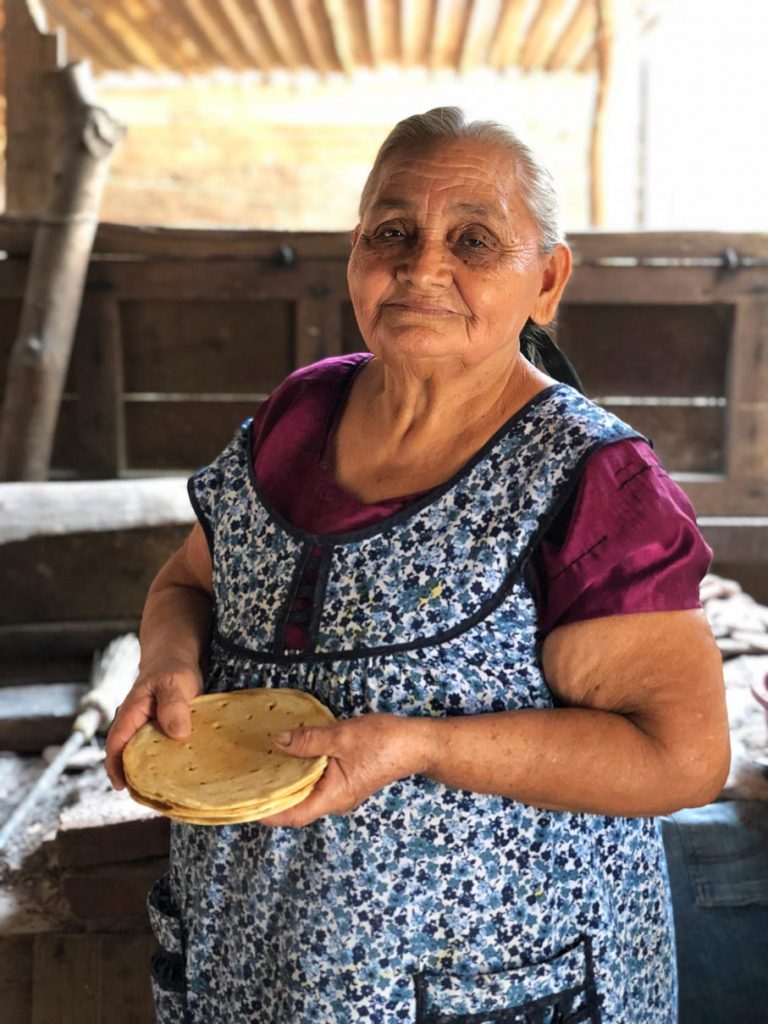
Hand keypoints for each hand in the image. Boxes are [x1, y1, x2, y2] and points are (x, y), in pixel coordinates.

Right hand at [105, 658, 202, 788]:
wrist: (178, 654)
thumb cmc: (173, 666)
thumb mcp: (175, 682)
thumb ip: (174, 705)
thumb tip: (177, 734)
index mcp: (130, 714)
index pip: (115, 746)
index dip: (115, 768)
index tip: (122, 787)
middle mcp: (136, 725)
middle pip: (129, 756)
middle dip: (136, 777)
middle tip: (151, 799)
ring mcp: (149, 727)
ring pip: (146, 754)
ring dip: (153, 771)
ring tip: (169, 791)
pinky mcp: (165, 728)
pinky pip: (162, 748)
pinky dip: (168, 760)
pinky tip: (184, 771)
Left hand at [258, 713, 432, 827]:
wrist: (415, 742)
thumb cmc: (383, 742)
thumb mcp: (343, 736)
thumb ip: (310, 740)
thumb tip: (279, 741)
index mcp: (333, 796)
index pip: (293, 815)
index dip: (267, 812)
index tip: (244, 803)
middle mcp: (335, 800)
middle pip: (296, 807)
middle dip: (271, 797)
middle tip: (244, 781)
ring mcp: (341, 792)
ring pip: (306, 794)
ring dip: (285, 784)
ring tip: (260, 768)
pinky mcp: (345, 780)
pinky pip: (316, 783)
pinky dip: (299, 774)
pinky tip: (288, 756)